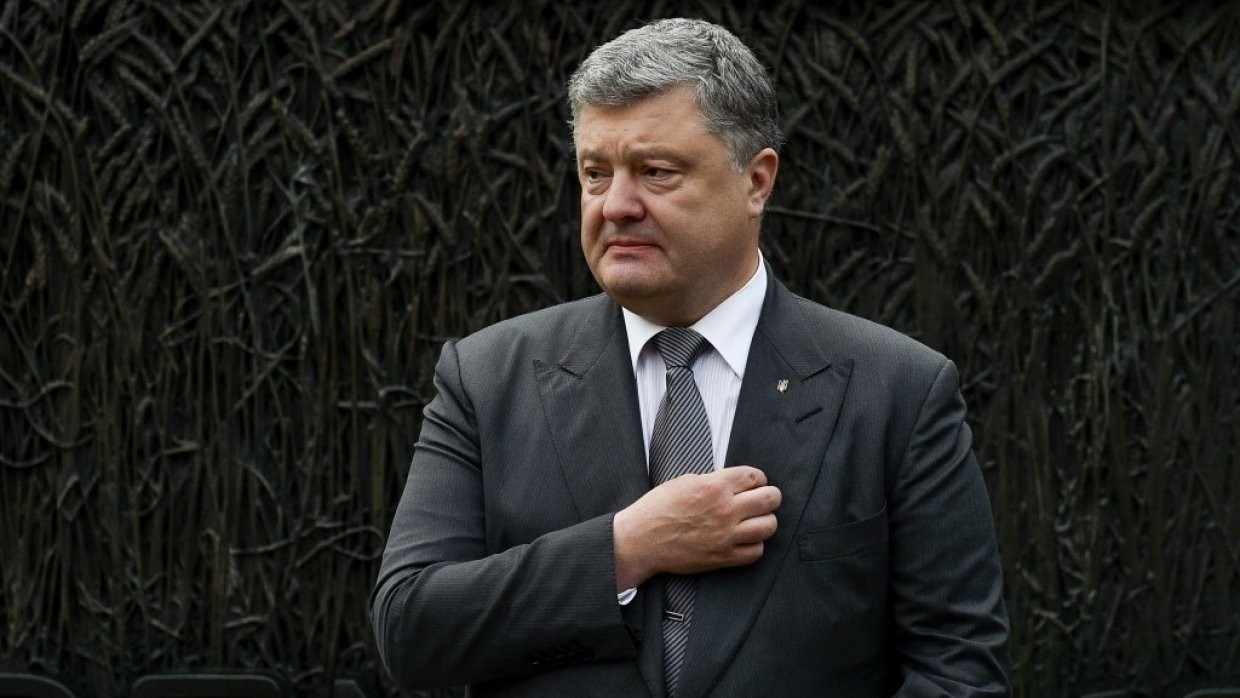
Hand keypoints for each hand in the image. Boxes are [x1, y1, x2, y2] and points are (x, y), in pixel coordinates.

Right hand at [613, 465, 780, 589]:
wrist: (641, 541)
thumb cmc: (657, 510)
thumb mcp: (684, 481)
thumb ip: (713, 481)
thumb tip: (733, 484)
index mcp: (714, 486)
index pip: (755, 476)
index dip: (757, 478)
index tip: (754, 483)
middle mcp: (725, 510)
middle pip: (770, 499)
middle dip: (770, 496)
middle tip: (764, 499)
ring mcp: (727, 535)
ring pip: (769, 526)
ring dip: (765, 520)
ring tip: (756, 520)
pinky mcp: (724, 557)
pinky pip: (756, 551)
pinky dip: (755, 545)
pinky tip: (746, 539)